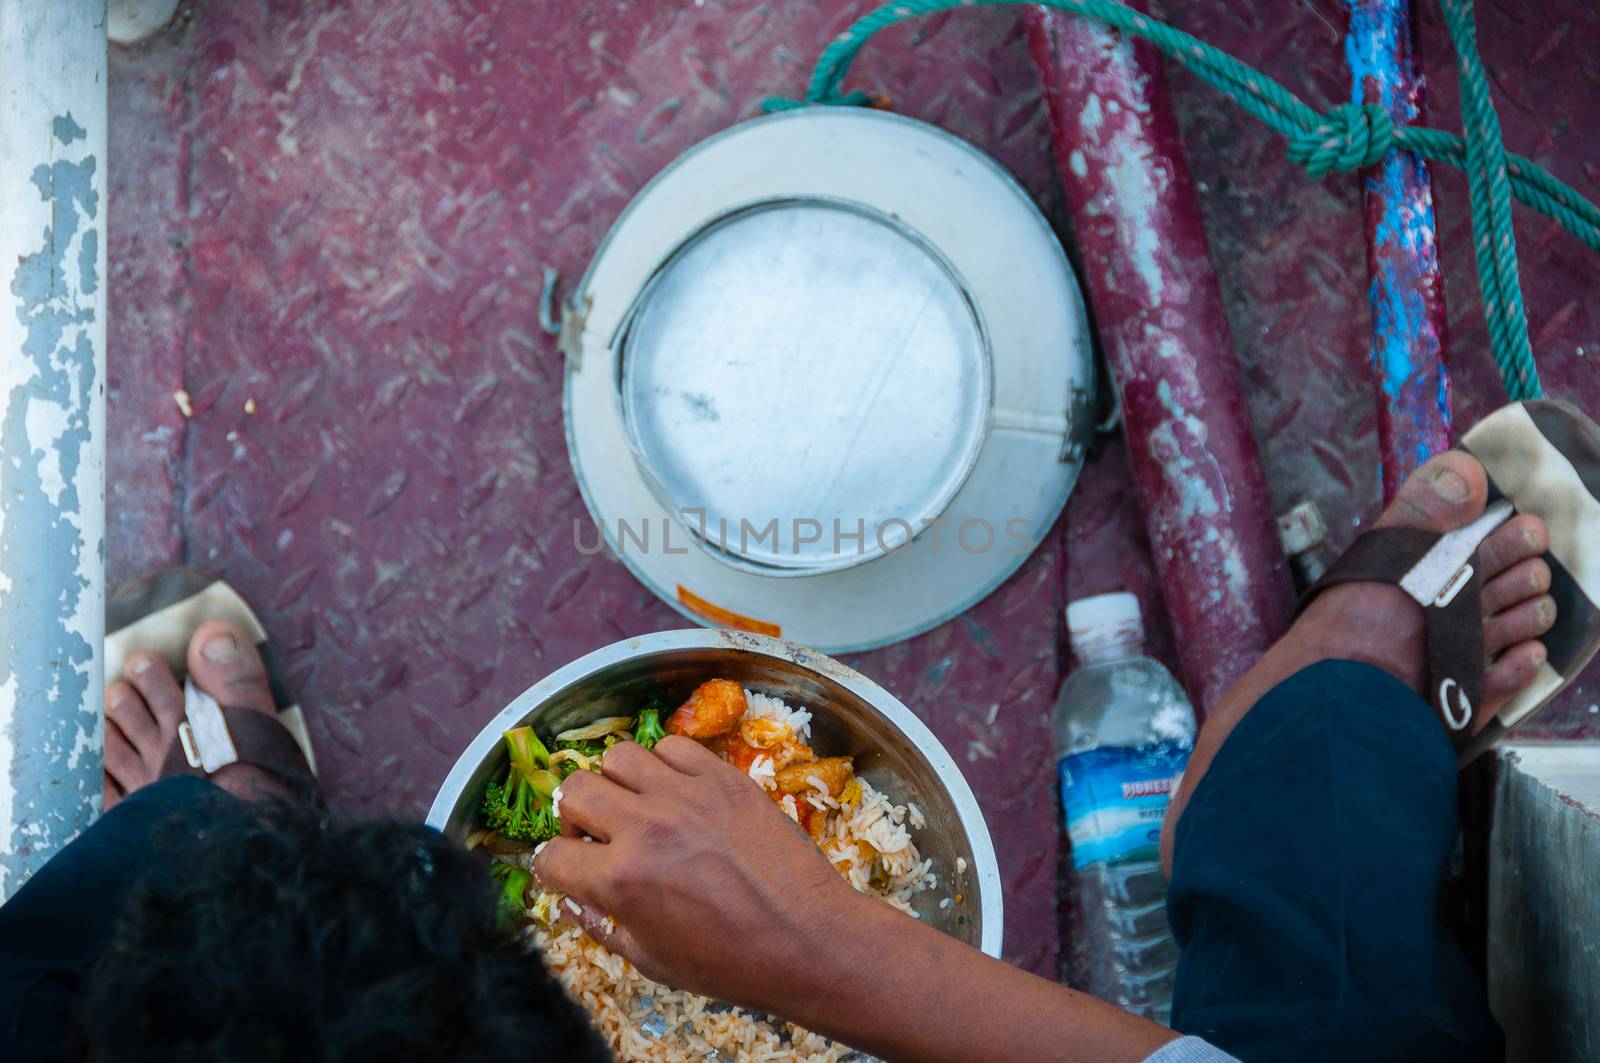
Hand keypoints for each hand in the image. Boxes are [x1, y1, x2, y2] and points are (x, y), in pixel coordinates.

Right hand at [532, 735, 867, 1010]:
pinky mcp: (724, 778)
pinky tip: (677, 792)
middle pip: (574, 791)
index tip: (568, 871)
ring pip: (619, 756)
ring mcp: (687, 795)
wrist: (807, 938)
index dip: (553, 869)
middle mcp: (646, 827)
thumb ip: (602, 926)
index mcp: (621, 880)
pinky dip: (664, 766)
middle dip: (575, 818)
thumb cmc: (731, 961)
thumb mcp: (652, 960)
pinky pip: (674, 747)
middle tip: (598, 837)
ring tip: (637, 808)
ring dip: (617, 783)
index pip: (552, 857)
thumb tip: (571, 903)